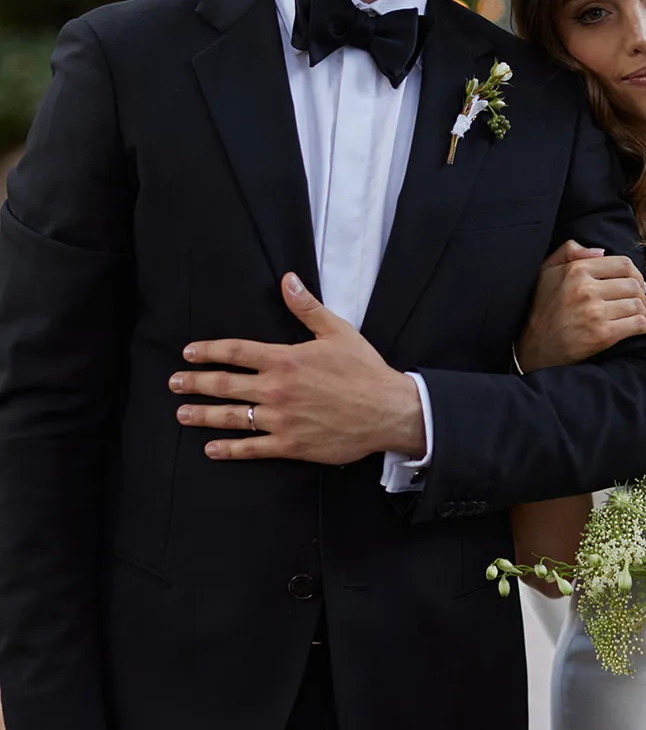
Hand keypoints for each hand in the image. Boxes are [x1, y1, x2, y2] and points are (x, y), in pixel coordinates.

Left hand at [170, 274, 425, 462]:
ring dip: (203, 415)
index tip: (189, 352)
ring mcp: (281, 419)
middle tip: (174, 383)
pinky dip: (229, 450)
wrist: (387, 410)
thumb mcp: (338, 331)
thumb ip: (307, 307)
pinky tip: (211, 449)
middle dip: (195, 383)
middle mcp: (277, 389)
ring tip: (182, 413)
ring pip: (232, 417)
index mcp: (285, 359)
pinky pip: (252, 448)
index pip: (236, 352)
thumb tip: (287, 280)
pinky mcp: (291, 444)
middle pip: (225, 385)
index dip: (209, 351)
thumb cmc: (364, 370)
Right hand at [515, 240, 645, 371]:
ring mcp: (595, 312)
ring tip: (644, 314)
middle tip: (643, 301)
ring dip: (645, 310)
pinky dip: (645, 325)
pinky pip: (637, 324)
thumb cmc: (540, 308)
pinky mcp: (602, 334)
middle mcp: (587, 288)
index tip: (637, 283)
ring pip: (638, 304)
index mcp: (577, 270)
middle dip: (642, 293)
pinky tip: (642, 327)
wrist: (533, 347)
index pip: (622, 264)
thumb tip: (601, 252)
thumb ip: (569, 251)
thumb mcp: (546, 271)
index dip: (636, 273)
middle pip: (633, 284)